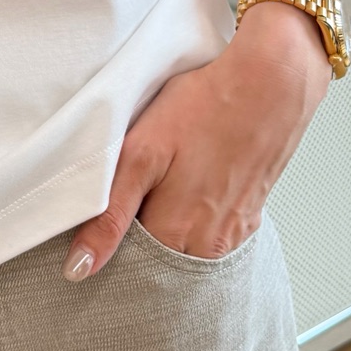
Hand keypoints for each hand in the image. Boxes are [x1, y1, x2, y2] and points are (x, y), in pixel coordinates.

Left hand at [65, 0, 330, 278]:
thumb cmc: (205, 107)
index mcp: (176, 236)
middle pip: (157, 263)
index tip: (101, 220)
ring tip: (163, 186)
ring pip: (184, 251)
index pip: (127, 268)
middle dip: (137, 242)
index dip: (109, 246)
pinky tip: (190, 187)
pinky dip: (194, 220)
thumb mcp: (141, 153)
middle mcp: (209, 247)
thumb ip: (109, 216)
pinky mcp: (250, 218)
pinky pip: (211, 236)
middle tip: (135, 194)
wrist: (271, 81)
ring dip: (167, 230)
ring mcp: (234, 235)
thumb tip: (80, 268)